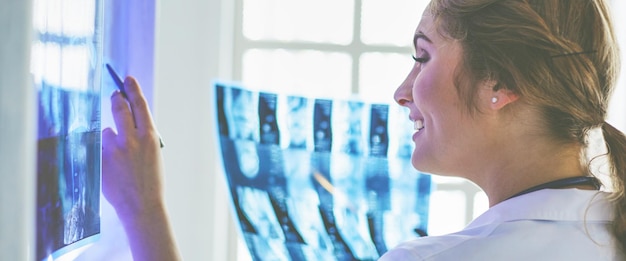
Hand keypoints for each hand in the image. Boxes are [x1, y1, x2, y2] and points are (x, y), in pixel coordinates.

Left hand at [101, 76, 179, 260]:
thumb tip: (127, 116)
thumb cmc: (150, 179)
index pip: (139, 105)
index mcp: (150, 137)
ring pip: (107, 131)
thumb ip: (142, 134)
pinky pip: (98, 147)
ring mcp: (114, 150)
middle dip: (116, 99)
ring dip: (110, 138)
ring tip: (120, 158)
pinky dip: (103, 153)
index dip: (132, 89)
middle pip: (119, 108)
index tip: (127, 79)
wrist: (142, 205)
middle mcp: (131, 139)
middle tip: (114, 95)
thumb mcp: (153, 153)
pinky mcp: (100, 159)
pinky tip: (112, 167)